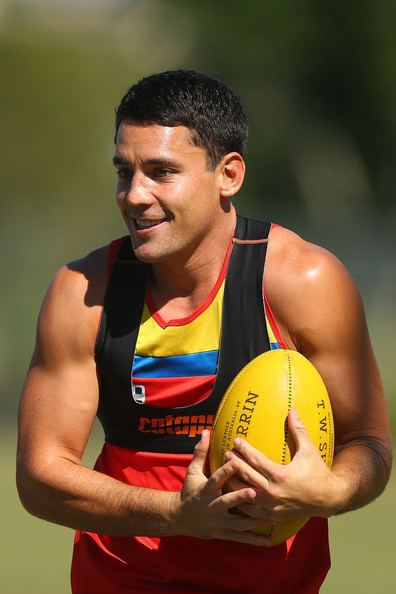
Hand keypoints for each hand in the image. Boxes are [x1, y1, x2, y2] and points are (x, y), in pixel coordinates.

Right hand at [172, 430, 273, 544]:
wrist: (181, 518)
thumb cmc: (191, 490)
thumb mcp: (193, 471)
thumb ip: (201, 452)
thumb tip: (206, 431)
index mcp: (206, 491)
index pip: (216, 479)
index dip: (225, 471)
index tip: (235, 461)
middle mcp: (212, 507)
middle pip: (227, 502)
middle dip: (240, 497)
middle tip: (254, 490)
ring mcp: (219, 523)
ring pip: (238, 522)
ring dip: (254, 519)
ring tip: (270, 516)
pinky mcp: (224, 534)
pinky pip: (242, 537)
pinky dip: (256, 539)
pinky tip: (270, 539)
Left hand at [225, 409, 340, 522]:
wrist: (328, 499)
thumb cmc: (319, 473)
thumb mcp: (309, 450)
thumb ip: (299, 430)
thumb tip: (292, 410)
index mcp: (280, 475)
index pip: (256, 459)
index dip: (244, 449)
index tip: (236, 440)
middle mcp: (273, 492)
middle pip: (246, 475)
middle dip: (234, 463)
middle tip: (226, 453)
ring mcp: (271, 506)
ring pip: (244, 494)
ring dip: (233, 482)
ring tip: (225, 471)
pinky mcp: (272, 516)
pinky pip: (250, 510)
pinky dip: (241, 501)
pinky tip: (234, 494)